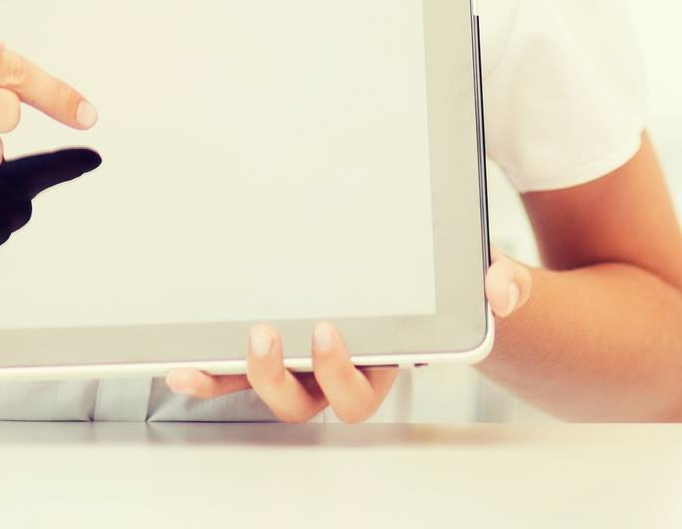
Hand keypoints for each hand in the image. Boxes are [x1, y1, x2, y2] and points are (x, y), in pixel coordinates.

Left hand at [162, 250, 534, 422]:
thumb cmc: (447, 286)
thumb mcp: (476, 278)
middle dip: (278, 379)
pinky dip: (207, 368)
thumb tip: (501, 291)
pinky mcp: (274, 344)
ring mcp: (301, 362)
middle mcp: (337, 372)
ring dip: (230, 379)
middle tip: (267, 335)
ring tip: (203, 357)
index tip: (326, 331)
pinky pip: (235, 368)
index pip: (360, 391)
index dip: (339, 373)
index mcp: (382, 363)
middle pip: (304, 403)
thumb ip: (494, 281)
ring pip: (263, 391)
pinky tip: (180, 359)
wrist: (431, 283)